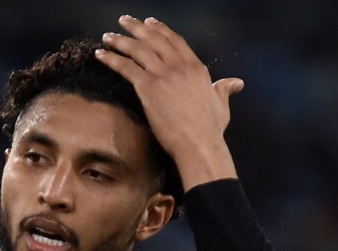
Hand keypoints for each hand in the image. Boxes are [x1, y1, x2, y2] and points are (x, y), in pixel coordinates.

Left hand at [95, 16, 241, 188]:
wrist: (199, 143)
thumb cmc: (210, 129)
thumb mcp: (221, 104)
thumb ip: (224, 89)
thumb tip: (236, 83)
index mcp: (196, 67)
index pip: (175, 41)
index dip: (160, 30)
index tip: (149, 23)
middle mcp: (179, 66)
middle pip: (154, 39)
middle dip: (136, 28)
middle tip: (124, 21)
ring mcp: (163, 75)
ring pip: (138, 49)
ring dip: (120, 40)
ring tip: (107, 37)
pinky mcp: (148, 87)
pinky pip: (126, 67)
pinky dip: (111, 59)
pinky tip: (101, 55)